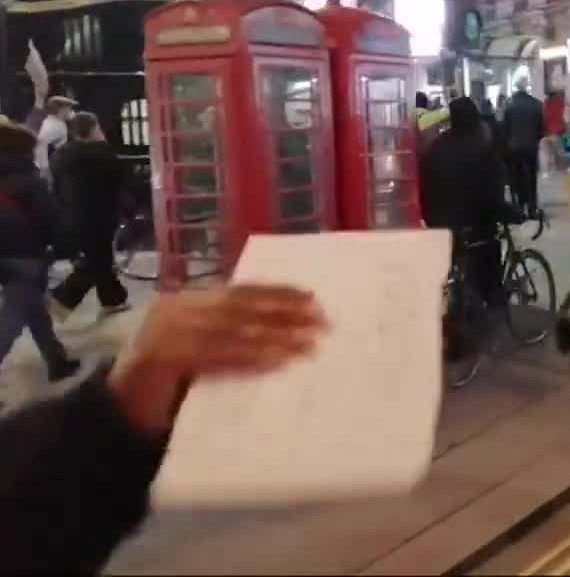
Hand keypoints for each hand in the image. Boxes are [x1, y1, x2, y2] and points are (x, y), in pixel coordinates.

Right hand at [109, 285, 328, 435]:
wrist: (117, 410)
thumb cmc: (166, 381)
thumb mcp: (200, 348)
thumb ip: (229, 334)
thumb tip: (288, 329)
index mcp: (185, 301)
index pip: (239, 291)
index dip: (277, 292)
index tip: (313, 298)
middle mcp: (175, 310)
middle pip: (239, 307)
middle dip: (282, 313)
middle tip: (321, 322)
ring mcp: (165, 333)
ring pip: (229, 331)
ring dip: (273, 338)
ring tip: (306, 346)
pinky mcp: (160, 360)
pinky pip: (213, 359)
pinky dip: (247, 361)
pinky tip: (276, 364)